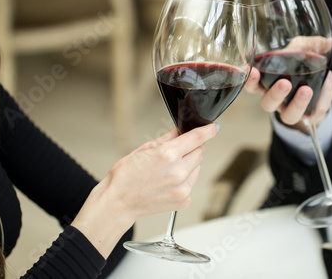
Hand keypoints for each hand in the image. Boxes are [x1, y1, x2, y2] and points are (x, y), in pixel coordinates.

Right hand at [71, 123, 218, 257]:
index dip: (207, 130)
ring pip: (197, 167)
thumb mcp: (144, 148)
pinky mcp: (184, 200)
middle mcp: (179, 172)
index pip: (197, 138)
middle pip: (199, 152)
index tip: (213, 128)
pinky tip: (167, 181)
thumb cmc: (125, 176)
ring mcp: (183, 188)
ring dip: (188, 164)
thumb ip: (167, 138)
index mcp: (168, 155)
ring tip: (167, 169)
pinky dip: (184, 179)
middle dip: (191, 148)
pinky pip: (191, 182)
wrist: (118, 202)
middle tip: (174, 151)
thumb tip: (180, 131)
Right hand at [245, 37, 331, 132]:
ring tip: (306, 90)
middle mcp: (276, 100)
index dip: (249, 81)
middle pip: (267, 104)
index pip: (252, 86)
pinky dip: (324, 95)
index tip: (251, 70)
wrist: (314, 93)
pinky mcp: (310, 115)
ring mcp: (292, 110)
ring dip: (297, 104)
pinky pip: (316, 110)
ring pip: (289, 115)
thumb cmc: (298, 70)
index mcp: (267, 84)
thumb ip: (310, 45)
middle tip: (284, 83)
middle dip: (275, 95)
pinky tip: (328, 80)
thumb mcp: (300, 52)